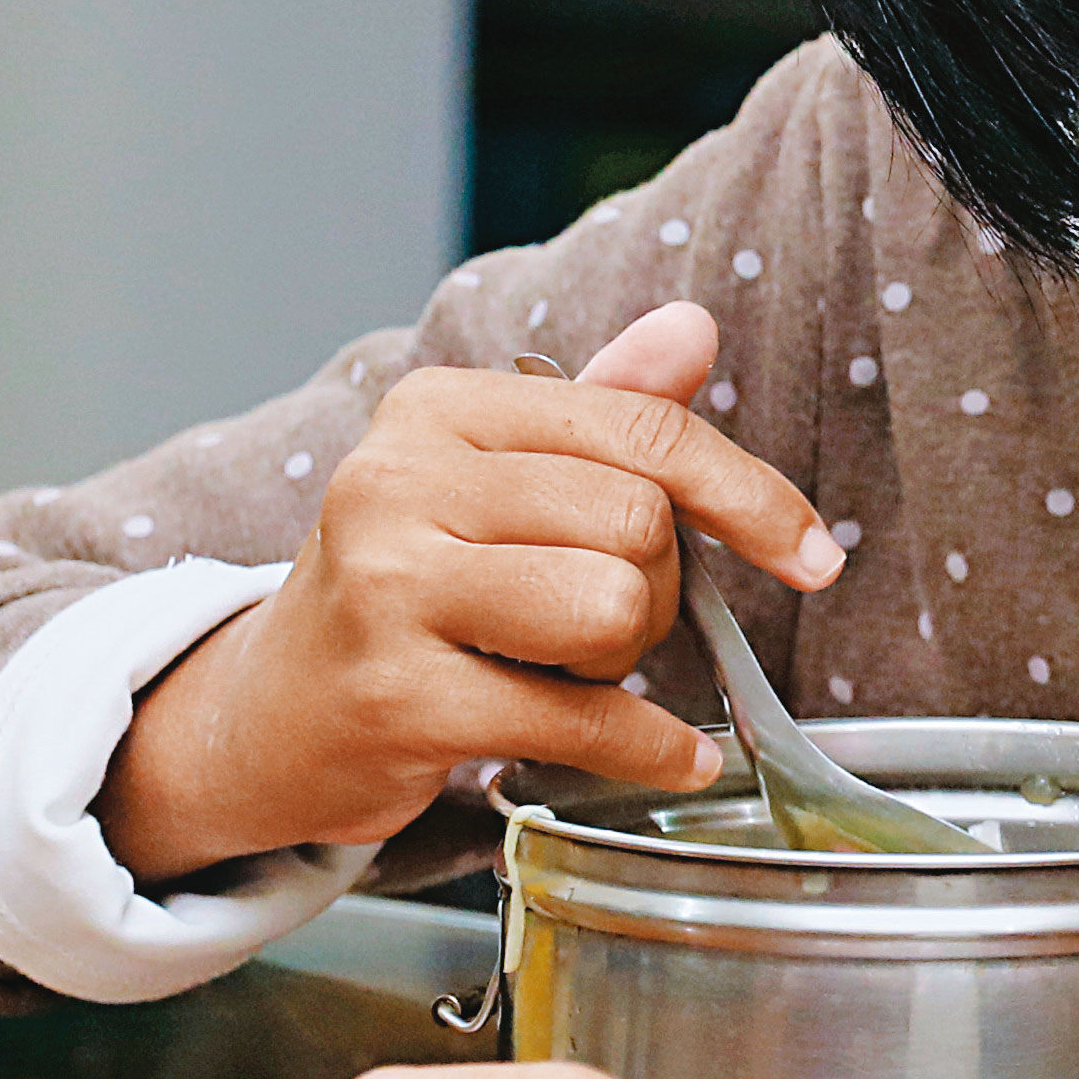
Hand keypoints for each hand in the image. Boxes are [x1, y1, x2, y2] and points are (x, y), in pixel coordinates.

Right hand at [100, 300, 840, 875]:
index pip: (643, 429)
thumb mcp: (494, 478)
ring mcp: (387, 589)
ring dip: (622, 661)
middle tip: (595, 623)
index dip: (750, 495)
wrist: (266, 713)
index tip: (812, 553)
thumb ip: (604, 406)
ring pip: (614, 609)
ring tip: (559, 668)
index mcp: (434, 410)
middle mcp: (396, 481)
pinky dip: (644, 746)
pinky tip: (659, 751)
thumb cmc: (407, 588)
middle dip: (656, 589)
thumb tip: (695, 327)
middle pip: (639, 525)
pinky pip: (582, 718)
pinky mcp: (396, 696)